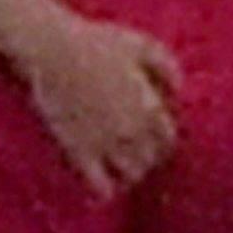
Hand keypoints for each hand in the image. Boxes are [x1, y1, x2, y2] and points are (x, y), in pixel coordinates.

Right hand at [18, 15, 183, 197]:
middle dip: (145, 155)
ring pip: (131, 176)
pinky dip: (105, 190)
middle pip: (151, 159)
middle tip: (133, 149)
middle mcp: (133, 131)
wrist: (53, 49)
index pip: (168, 139)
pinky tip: (101, 183)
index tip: (150, 134)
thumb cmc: (97, 42)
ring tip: (119, 166)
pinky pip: (100, 188)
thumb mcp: (141, 44)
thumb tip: (179, 89)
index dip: (160, 138)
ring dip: (129, 173)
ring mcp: (106, 144)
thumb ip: (167, 66)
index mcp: (150, 108)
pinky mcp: (79, 152)